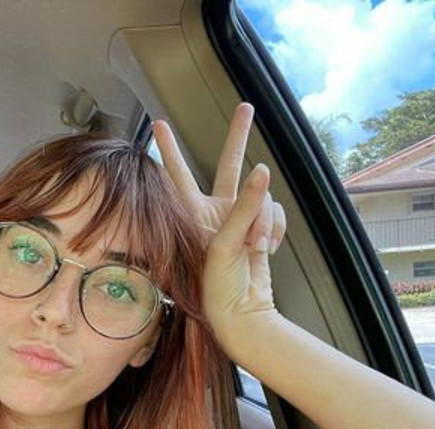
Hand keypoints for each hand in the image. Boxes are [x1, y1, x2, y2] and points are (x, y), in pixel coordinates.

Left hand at [152, 103, 286, 338]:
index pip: (177, 174)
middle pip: (227, 164)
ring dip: (265, 220)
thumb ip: (245, 205)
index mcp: (193, 215)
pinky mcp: (259, 228)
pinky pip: (275, 213)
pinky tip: (268, 249)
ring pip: (261, 195)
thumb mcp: (227, 242)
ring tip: (256, 248)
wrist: (241, 314)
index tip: (158, 124)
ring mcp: (239, 219)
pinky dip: (276, 229)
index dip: (169, 149)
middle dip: (238, 136)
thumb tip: (262, 170)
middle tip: (247, 108)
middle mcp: (214, 212)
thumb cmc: (218, 285)